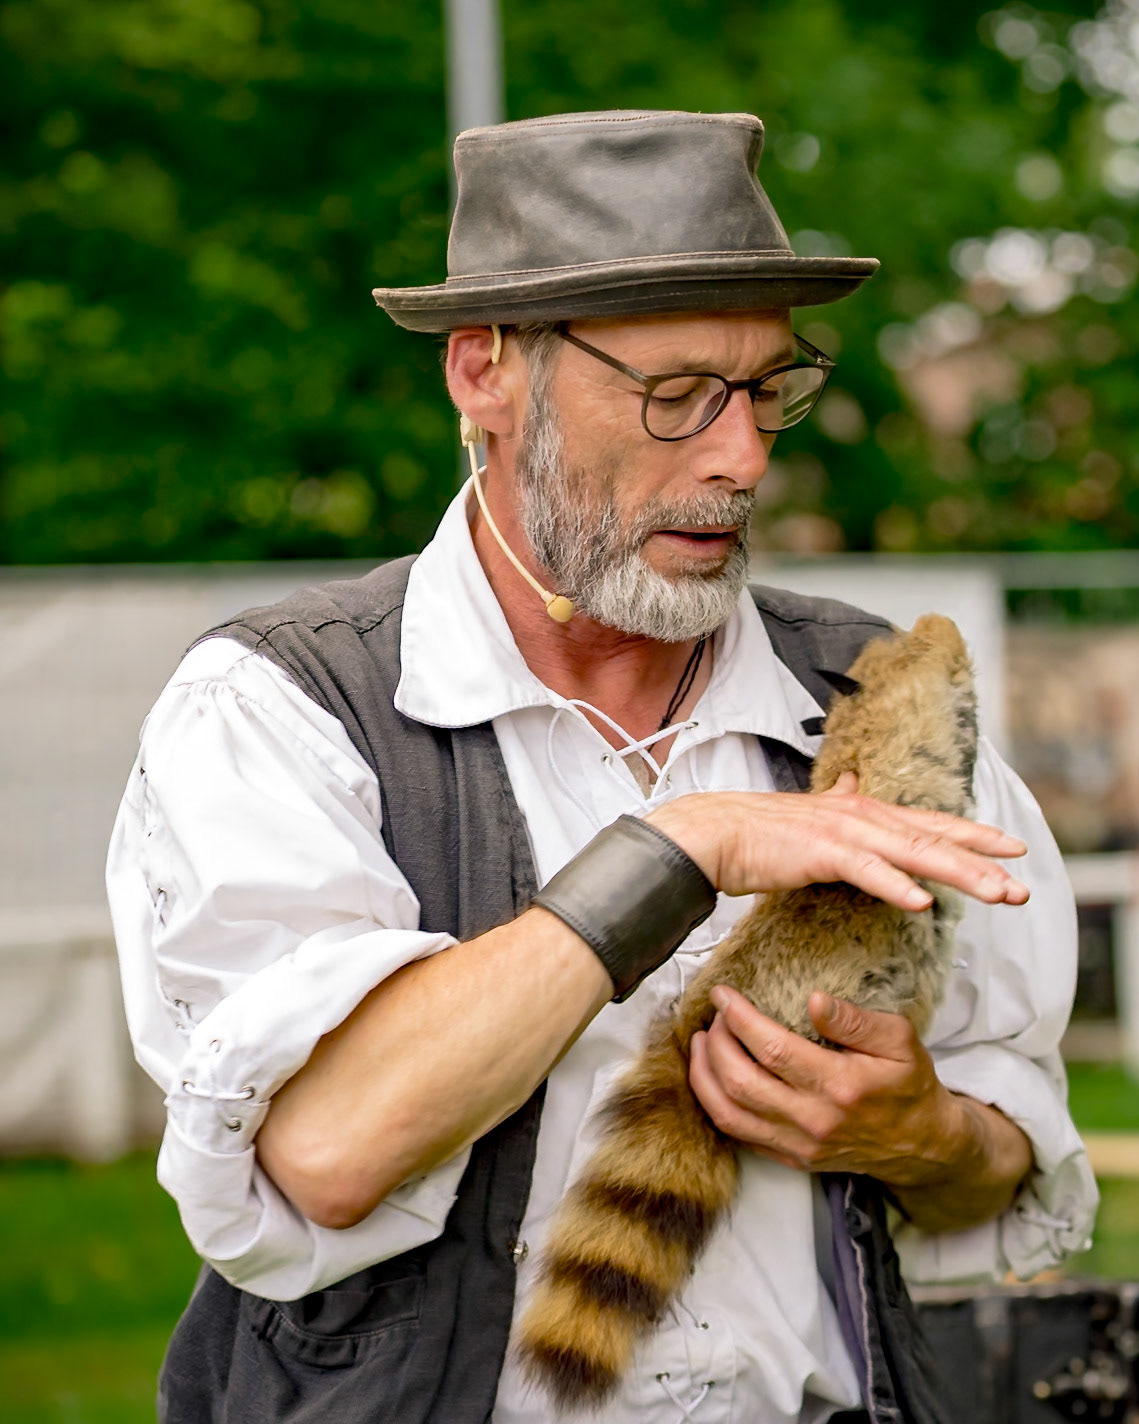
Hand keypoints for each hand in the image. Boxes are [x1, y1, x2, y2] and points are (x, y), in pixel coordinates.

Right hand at [646, 773, 1027, 912]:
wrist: (714, 832)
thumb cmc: (759, 832)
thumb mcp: (809, 812)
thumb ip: (838, 799)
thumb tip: (851, 779)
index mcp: (861, 811)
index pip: (929, 823)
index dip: (973, 835)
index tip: (1012, 848)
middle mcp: (860, 816)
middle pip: (933, 838)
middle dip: (982, 860)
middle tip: (1022, 881)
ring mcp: (843, 833)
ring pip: (914, 853)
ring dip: (958, 873)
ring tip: (995, 892)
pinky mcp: (821, 852)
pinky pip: (867, 872)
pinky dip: (896, 885)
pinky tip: (922, 903)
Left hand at [688, 984, 964, 1186]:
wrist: (923, 1146)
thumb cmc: (910, 1085)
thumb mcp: (900, 1040)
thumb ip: (856, 1019)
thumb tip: (814, 1000)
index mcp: (840, 1085)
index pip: (771, 1048)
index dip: (738, 1017)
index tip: (723, 995)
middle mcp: (813, 1120)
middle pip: (740, 1081)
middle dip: (715, 1042)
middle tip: (715, 1017)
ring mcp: (799, 1145)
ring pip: (728, 1114)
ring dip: (703, 1075)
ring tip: (700, 1043)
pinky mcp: (791, 1159)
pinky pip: (738, 1134)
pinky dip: (715, 1104)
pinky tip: (712, 1077)